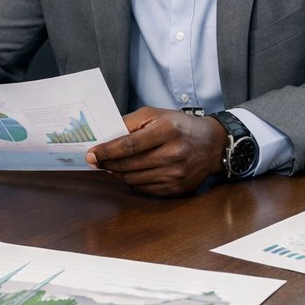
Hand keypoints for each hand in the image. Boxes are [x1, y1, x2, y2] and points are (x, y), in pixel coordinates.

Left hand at [85, 107, 226, 196]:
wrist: (213, 145)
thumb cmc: (181, 126)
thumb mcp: (157, 115)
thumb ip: (130, 122)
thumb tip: (106, 136)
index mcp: (168, 131)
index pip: (129, 145)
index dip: (106, 151)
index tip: (91, 154)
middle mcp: (173, 154)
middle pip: (129, 165)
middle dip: (108, 163)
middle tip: (96, 160)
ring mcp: (176, 174)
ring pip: (134, 180)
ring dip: (118, 173)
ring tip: (112, 165)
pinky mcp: (177, 189)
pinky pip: (144, 189)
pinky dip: (132, 182)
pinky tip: (130, 173)